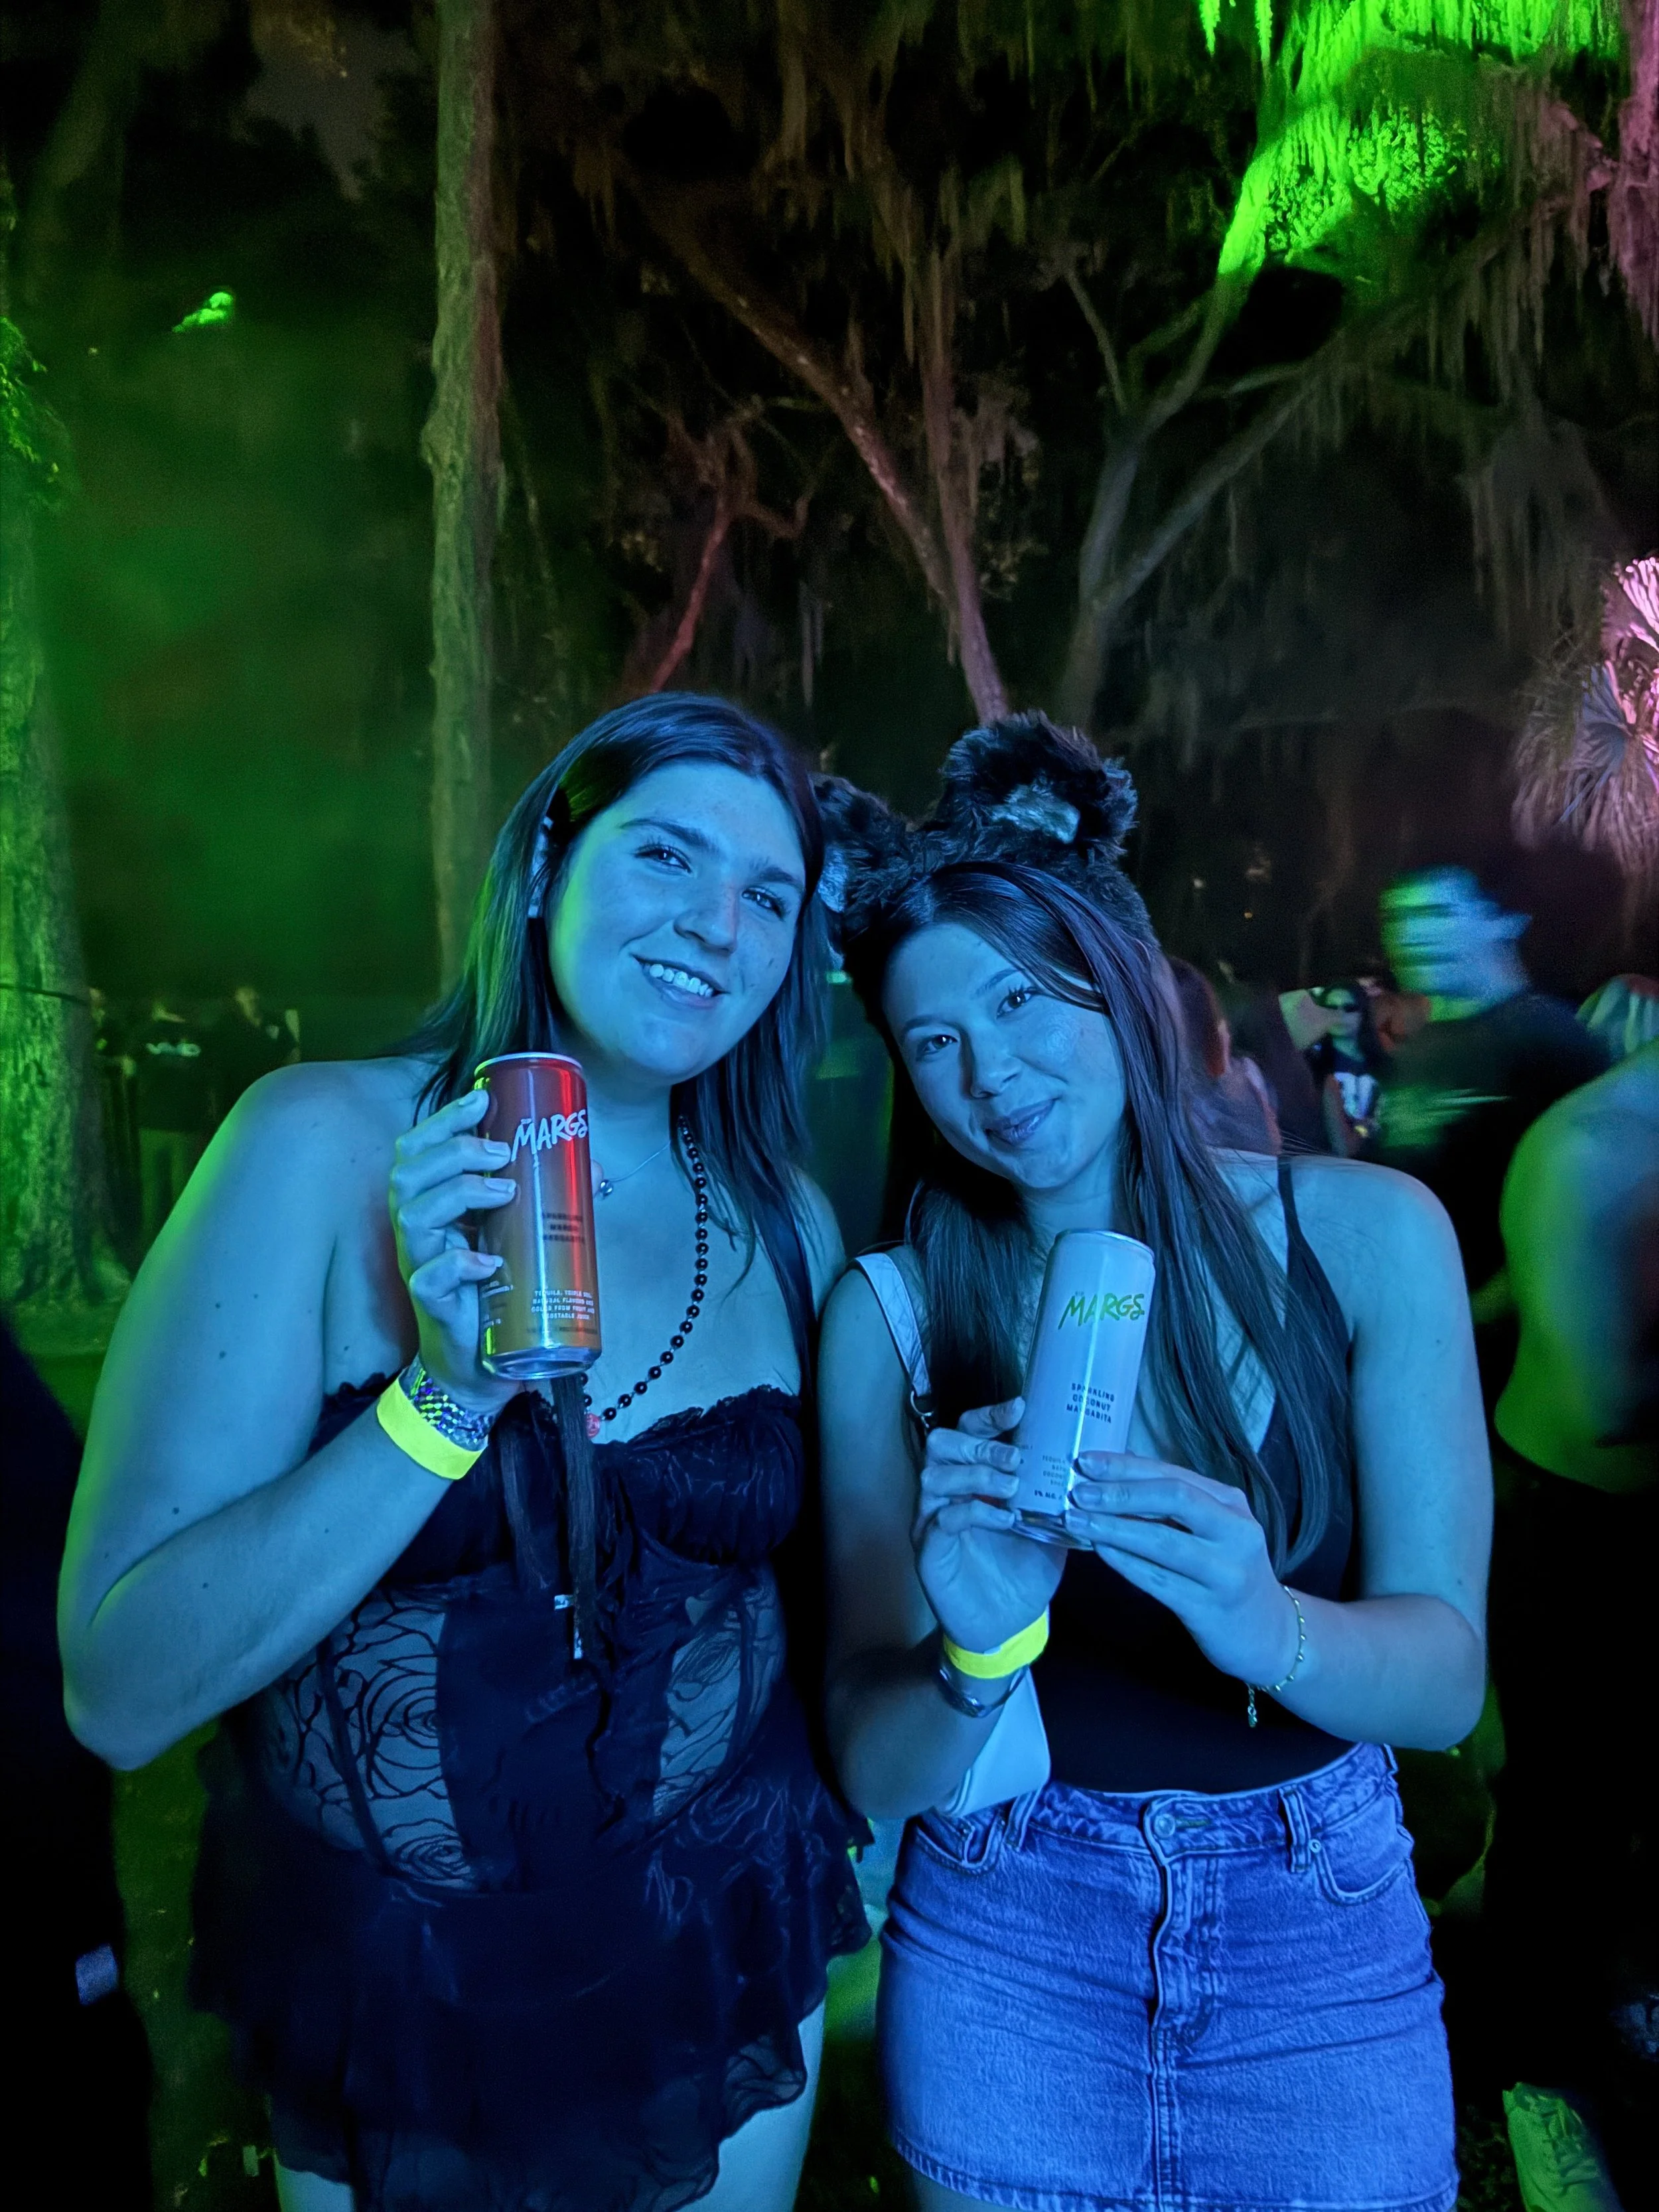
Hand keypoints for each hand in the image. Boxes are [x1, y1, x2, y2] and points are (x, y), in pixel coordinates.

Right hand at [389, 1090, 518, 1414]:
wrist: (482, 1365)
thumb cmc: (498, 1289)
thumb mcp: (521, 1235)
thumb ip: (548, 1199)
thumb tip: (594, 1165)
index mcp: (433, 1203)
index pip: (418, 1149)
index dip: (443, 1120)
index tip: (481, 1098)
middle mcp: (418, 1230)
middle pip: (408, 1173)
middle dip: (454, 1151)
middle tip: (502, 1152)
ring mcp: (419, 1266)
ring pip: (412, 1216)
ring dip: (458, 1193)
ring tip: (505, 1192)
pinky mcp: (431, 1303)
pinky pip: (429, 1277)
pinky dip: (458, 1263)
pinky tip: (489, 1260)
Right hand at [913, 1397, 1065, 1656]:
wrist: (1007, 1626)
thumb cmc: (1024, 1570)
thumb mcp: (1052, 1527)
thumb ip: (1060, 1496)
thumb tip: (1098, 1465)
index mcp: (974, 1478)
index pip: (969, 1430)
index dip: (990, 1416)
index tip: (1021, 1407)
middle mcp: (947, 1492)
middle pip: (942, 1443)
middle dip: (979, 1445)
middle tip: (1016, 1458)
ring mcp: (932, 1521)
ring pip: (934, 1477)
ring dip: (976, 1477)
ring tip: (1012, 1489)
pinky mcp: (929, 1553)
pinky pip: (940, 1522)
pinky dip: (972, 1515)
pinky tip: (1005, 1520)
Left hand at [1067, 1452, 1300, 1687]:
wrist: (1267, 1635)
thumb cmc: (1227, 1572)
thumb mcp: (1213, 1529)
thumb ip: (1172, 1502)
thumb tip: (1113, 1470)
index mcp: (1232, 1504)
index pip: (1174, 1474)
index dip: (1127, 1467)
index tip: (1086, 1461)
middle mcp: (1236, 1532)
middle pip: (1174, 1499)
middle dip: (1120, 1492)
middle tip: (1077, 1491)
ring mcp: (1227, 1571)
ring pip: (1163, 1541)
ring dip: (1114, 1528)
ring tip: (1076, 1520)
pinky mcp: (1210, 1608)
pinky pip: (1159, 1581)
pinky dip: (1126, 1562)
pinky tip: (1100, 1550)